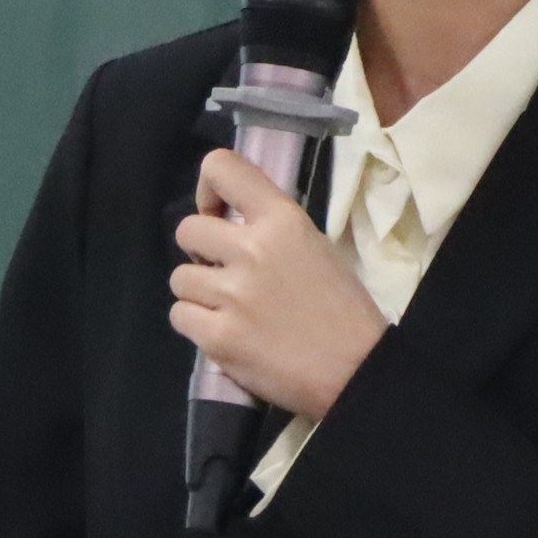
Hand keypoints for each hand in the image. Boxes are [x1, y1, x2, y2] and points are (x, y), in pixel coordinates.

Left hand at [170, 148, 385, 421]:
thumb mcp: (315, 246)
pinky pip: (180, 315)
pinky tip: (226, 332)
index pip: (220, 167)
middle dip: (201, 252)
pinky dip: (197, 325)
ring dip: (199, 293)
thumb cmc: (343, 309)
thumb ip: (271, 229)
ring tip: (230, 309)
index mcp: (283, 220)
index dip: (208, 190)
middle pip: (187, 230)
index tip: (217, 213)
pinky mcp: (219, 337)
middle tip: (226, 272)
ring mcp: (233, 295)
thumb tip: (225, 223)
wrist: (358, 371)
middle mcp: (253, 249)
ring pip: (179, 278)